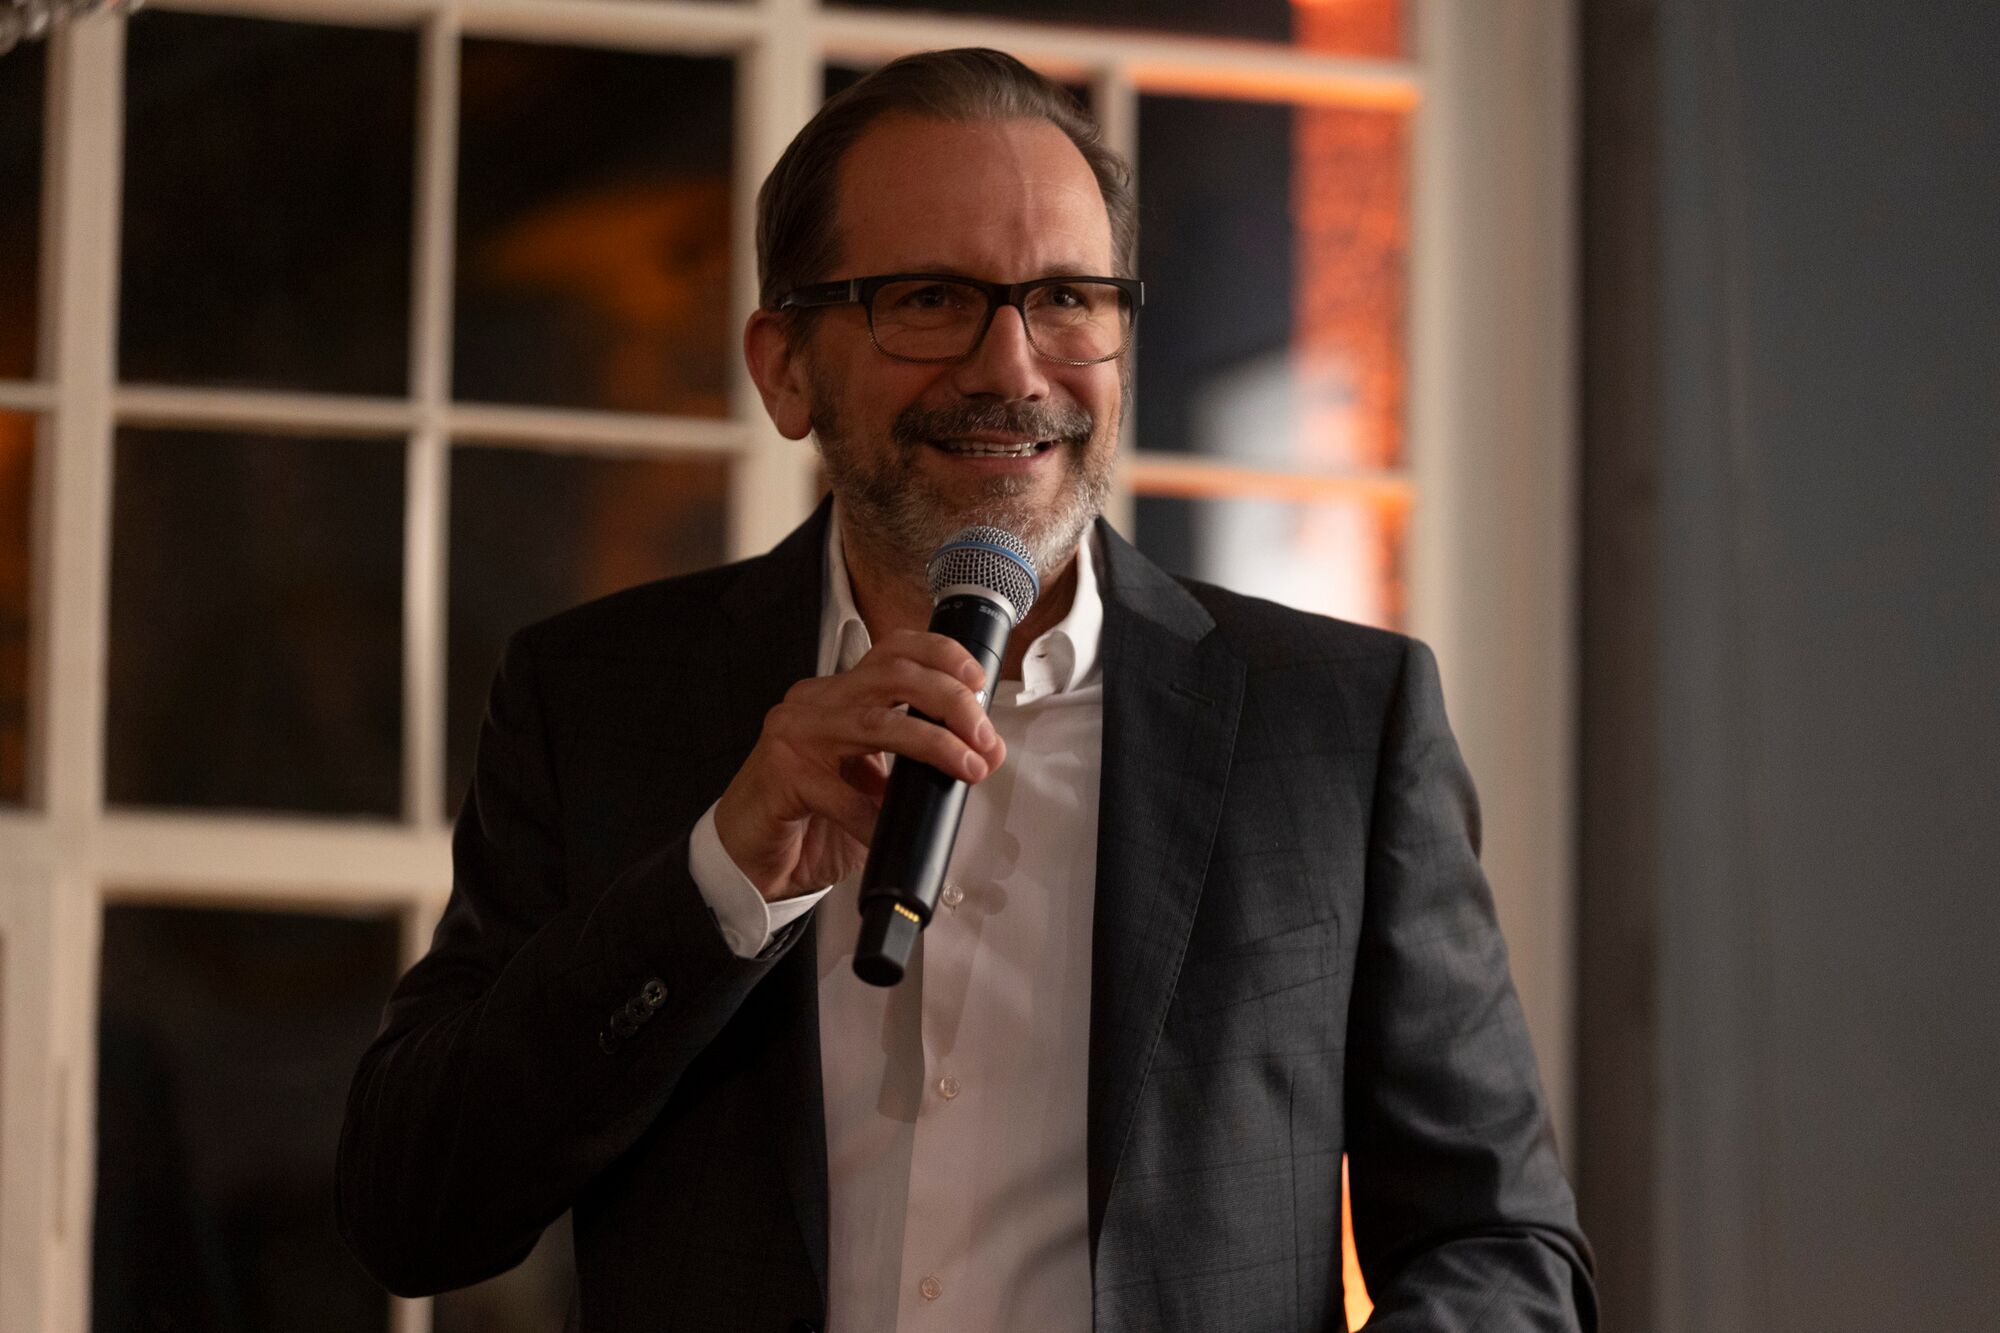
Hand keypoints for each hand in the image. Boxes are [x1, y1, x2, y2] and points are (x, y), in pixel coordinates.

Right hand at [713, 630, 1006, 901]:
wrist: (750, 860)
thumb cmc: (811, 818)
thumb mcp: (870, 779)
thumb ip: (909, 760)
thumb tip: (975, 755)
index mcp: (838, 694)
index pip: (893, 650)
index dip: (941, 655)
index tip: (979, 679)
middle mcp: (814, 702)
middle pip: (893, 675)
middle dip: (951, 700)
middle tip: (984, 738)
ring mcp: (793, 735)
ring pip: (876, 723)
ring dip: (933, 743)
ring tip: (967, 767)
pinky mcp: (780, 776)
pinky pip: (843, 794)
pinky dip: (875, 814)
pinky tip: (890, 829)